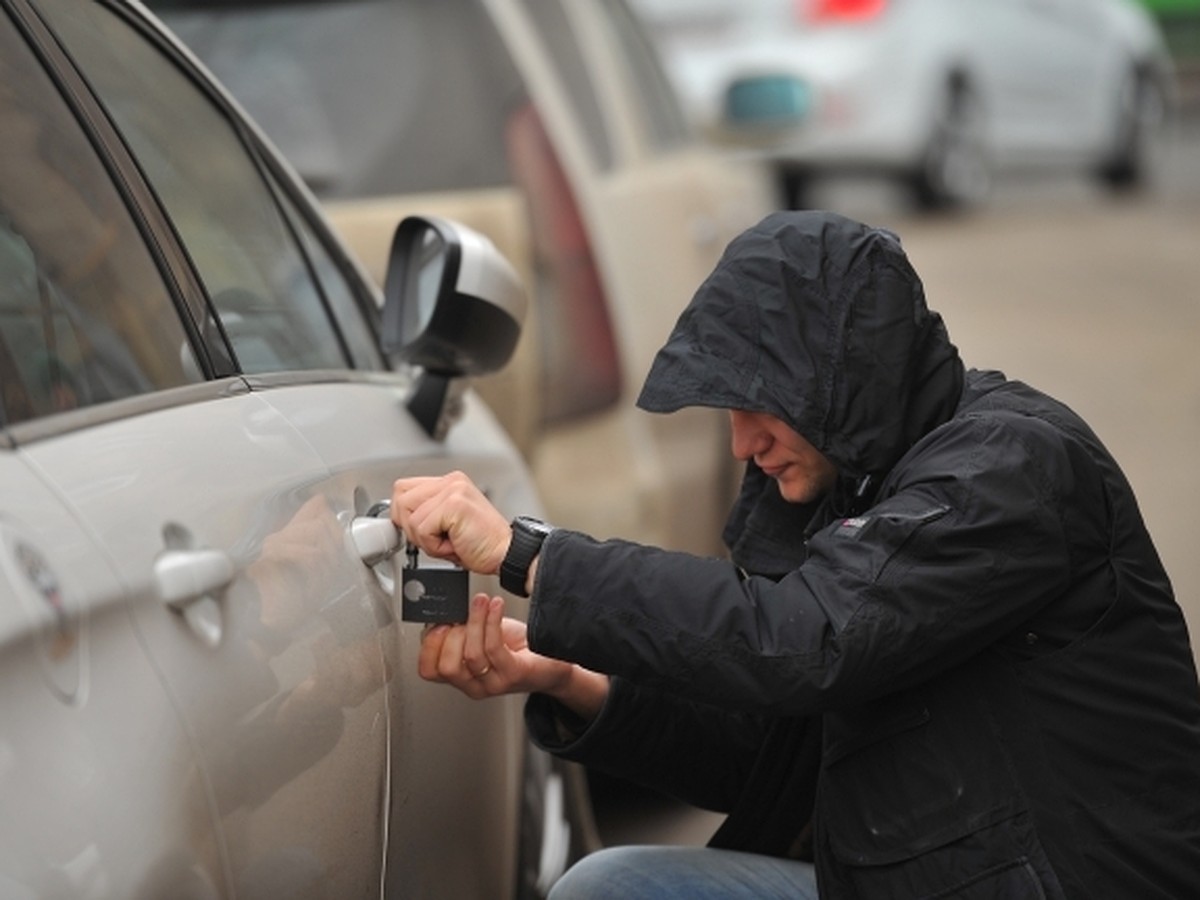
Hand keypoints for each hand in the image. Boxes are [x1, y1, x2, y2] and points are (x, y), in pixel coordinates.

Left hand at [391, 471, 510, 574]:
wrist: (506, 554)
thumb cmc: (481, 544)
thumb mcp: (447, 524)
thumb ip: (426, 513)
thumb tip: (399, 518)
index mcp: (449, 482)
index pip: (404, 489)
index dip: (405, 514)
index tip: (420, 532)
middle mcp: (451, 481)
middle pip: (400, 498)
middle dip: (411, 527)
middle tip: (436, 539)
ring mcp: (453, 490)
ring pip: (409, 516)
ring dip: (424, 539)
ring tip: (449, 541)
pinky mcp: (453, 504)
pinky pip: (422, 528)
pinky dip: (434, 546)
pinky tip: (454, 544)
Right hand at [420, 593, 608, 720]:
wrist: (551, 661)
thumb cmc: (516, 648)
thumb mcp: (481, 635)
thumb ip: (460, 629)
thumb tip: (444, 611)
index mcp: (462, 676)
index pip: (429, 671)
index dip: (429, 646)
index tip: (439, 622)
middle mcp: (475, 685)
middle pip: (446, 668)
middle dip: (451, 635)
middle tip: (462, 616)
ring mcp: (494, 683)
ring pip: (471, 656)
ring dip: (474, 621)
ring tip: (482, 602)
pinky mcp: (513, 674)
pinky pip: (494, 648)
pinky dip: (491, 621)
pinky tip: (495, 606)